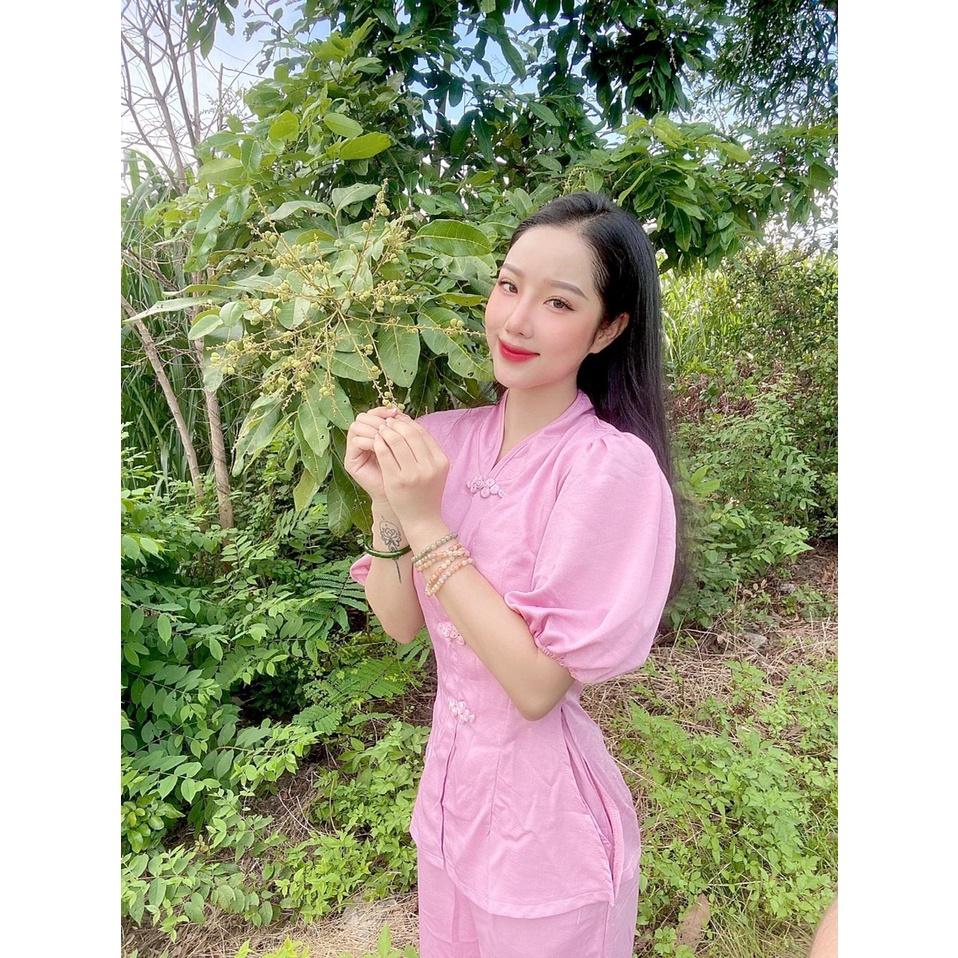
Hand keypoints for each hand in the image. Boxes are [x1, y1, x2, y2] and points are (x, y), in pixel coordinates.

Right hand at [344, 406, 406, 501]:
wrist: (396, 500)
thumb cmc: (405, 475)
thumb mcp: (407, 451)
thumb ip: (404, 433)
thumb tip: (402, 412)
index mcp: (376, 434)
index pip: (375, 413)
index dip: (385, 410)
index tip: (398, 412)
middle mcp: (363, 439)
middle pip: (364, 416)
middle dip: (378, 417)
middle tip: (391, 422)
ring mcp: (355, 450)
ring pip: (357, 425)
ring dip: (373, 427)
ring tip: (386, 433)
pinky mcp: (350, 461)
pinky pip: (355, 441)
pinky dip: (368, 440)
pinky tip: (380, 443)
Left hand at [372, 416, 448, 531]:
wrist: (422, 519)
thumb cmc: (426, 493)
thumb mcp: (434, 470)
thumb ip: (427, 450)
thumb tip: (410, 424)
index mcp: (440, 461)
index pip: (423, 433)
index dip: (408, 423)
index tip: (398, 420)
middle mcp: (429, 466)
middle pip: (409, 433)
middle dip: (396, 425)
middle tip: (386, 423)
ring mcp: (413, 474)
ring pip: (396, 440)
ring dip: (385, 432)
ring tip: (380, 431)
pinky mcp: (396, 480)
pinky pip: (385, 454)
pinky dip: (378, 444)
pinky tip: (375, 442)